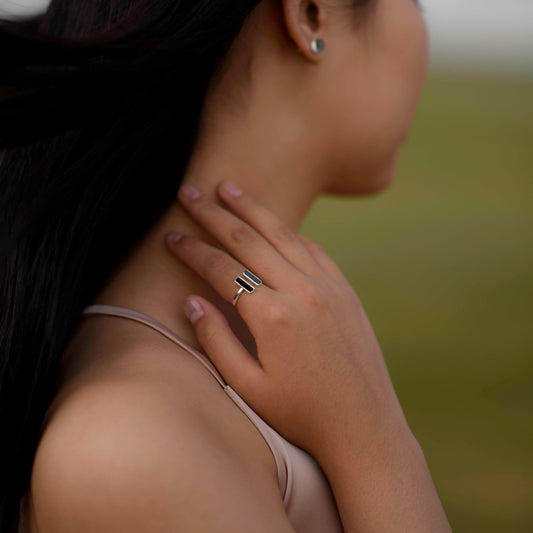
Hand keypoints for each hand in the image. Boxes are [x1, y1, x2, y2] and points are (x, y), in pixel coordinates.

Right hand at [165, 180, 409, 458]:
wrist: (364, 425)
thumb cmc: (302, 413)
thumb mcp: (248, 386)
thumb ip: (216, 340)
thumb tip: (191, 301)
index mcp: (272, 315)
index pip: (220, 268)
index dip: (191, 250)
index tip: (170, 237)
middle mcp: (300, 291)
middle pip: (247, 239)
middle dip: (214, 213)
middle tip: (190, 191)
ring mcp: (327, 287)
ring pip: (282, 234)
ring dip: (252, 209)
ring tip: (230, 188)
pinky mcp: (344, 291)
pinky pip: (313, 249)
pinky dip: (289, 231)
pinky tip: (274, 224)